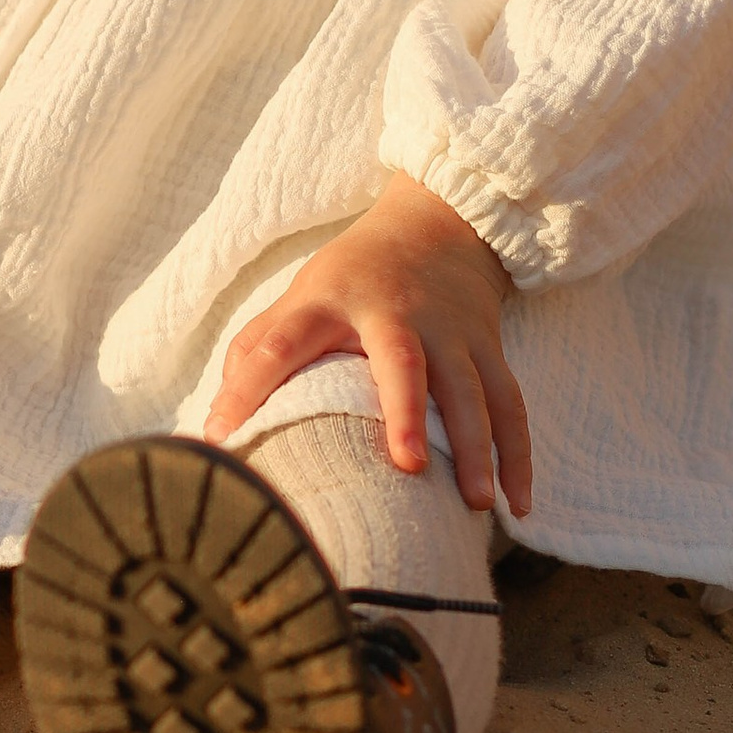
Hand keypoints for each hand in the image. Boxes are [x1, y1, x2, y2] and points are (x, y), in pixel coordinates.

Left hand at [205, 172, 531, 513]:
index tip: (223, 437)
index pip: (280, 342)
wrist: (437, 226)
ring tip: (476, 505)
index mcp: (329, 302)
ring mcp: (450, 331)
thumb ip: (256, 354)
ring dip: (477, 449)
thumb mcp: (299, 298)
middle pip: (403, 362)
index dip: (248, 387)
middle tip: (410, 467)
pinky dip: (517, 456)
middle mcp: (396, 314)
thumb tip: (214, 431)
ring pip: (471, 390)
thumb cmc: (351, 280)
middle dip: (407, 413)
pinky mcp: (487, 348)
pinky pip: (510, 405)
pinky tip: (517, 506)